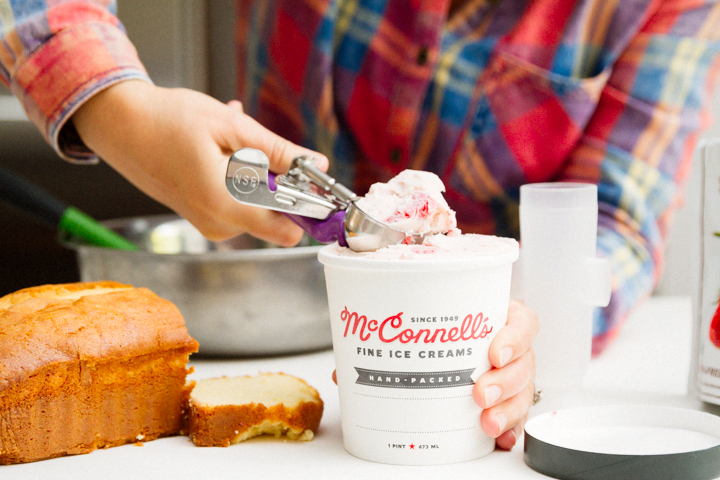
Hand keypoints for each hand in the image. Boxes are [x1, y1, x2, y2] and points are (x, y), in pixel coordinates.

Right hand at [72, 80, 327, 244]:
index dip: (308, 207)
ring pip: (259, 208)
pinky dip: (241, 178)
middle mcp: (218, 224)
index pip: (288, 230)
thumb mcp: (232, 128)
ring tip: (231, 143)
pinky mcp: (204, 217)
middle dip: (281, 185)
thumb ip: (278, 152)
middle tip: (260, 149)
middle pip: (276, 218)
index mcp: (224, 205)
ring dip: (258, 176)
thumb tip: (318, 165)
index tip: (313, 181)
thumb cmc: (167, 120)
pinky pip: (240, 203)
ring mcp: (209, 224)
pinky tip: (221, 150)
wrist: (119, 126)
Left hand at [331, 300, 537, 449]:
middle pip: (525, 362)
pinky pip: (518, 418)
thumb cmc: (435, 334)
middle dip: (505, 381)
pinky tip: (497, 438)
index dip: (514, 335)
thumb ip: (385, 346)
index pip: (521, 320)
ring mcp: (512, 376)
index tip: (493, 351)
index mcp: (492, 319)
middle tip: (479, 394)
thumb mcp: (417, 331)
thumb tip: (343, 372)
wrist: (444, 349)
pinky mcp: (509, 403)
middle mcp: (508, 348)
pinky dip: (509, 430)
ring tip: (484, 422)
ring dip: (506, 409)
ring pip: (524, 392)